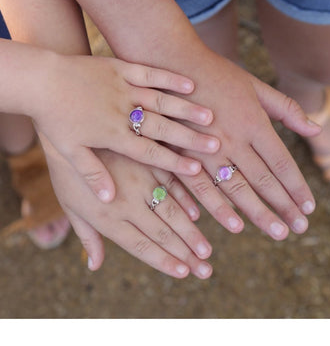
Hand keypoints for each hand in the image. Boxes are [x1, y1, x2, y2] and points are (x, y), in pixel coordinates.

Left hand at [32, 52, 219, 202]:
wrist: (42, 81)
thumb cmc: (55, 120)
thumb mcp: (68, 152)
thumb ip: (91, 174)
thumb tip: (109, 199)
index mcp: (112, 136)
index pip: (149, 152)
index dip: (174, 162)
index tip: (197, 169)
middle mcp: (123, 113)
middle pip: (162, 128)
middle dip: (190, 138)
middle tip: (216, 144)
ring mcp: (124, 89)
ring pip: (161, 101)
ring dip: (186, 109)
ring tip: (211, 116)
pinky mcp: (121, 68)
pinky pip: (150, 73)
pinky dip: (169, 78)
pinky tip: (189, 83)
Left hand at [41, 134, 212, 278]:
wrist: (66, 110)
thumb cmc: (63, 164)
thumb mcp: (67, 203)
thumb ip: (86, 234)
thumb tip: (94, 264)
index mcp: (106, 215)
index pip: (141, 244)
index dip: (163, 260)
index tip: (185, 273)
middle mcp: (127, 198)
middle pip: (162, 229)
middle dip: (187, 249)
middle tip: (207, 266)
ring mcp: (139, 175)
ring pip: (172, 203)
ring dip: (194, 226)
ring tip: (212, 242)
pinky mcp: (147, 153)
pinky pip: (171, 175)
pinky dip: (186, 192)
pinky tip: (198, 207)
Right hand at [175, 53, 320, 239]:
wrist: (171, 61)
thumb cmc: (216, 73)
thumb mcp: (255, 85)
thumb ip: (286, 108)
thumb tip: (315, 129)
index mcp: (253, 121)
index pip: (281, 163)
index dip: (297, 187)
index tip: (308, 207)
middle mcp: (233, 139)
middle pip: (263, 180)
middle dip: (283, 206)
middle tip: (298, 228)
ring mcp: (206, 149)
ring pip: (236, 189)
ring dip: (258, 213)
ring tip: (276, 232)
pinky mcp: (182, 153)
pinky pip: (202, 187)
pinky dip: (218, 208)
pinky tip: (233, 224)